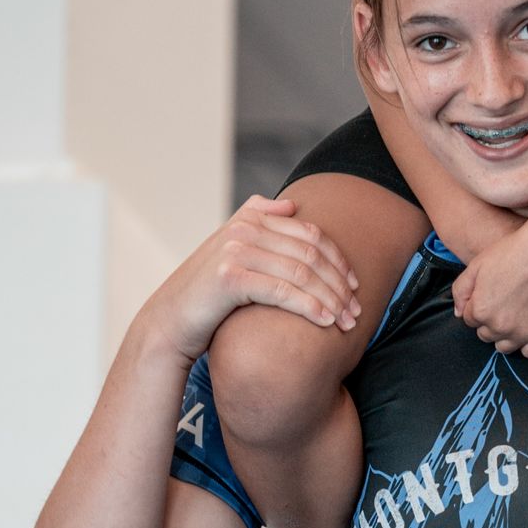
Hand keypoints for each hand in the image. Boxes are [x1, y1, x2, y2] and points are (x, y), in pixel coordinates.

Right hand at [140, 196, 359, 363]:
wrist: (171, 322)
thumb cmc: (210, 295)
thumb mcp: (233, 253)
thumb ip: (258, 225)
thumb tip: (290, 205)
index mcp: (250, 217)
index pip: (310, 234)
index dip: (339, 260)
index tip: (355, 286)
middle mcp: (243, 228)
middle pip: (310, 253)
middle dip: (340, 283)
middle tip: (357, 310)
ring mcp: (235, 250)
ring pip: (302, 273)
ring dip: (332, 299)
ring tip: (347, 322)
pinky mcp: (230, 278)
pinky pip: (284, 291)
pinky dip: (311, 307)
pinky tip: (327, 322)